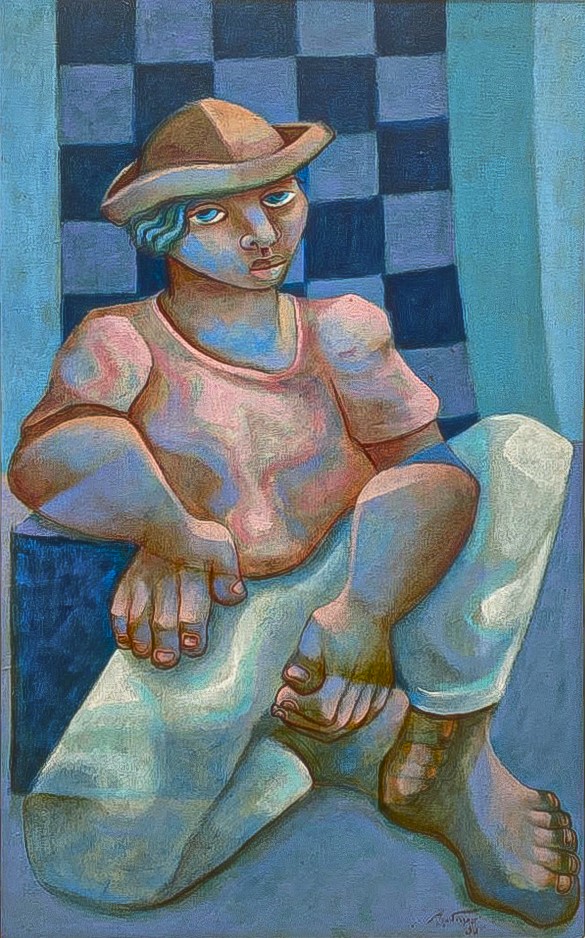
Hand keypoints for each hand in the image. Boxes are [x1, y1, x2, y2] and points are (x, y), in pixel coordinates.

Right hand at [110, 522, 245, 668]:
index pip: (192, 610)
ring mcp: (142, 584)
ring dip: (142, 641)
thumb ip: (228, 574)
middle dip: (166, 645)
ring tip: (147, 654)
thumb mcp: (221, 548)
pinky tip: (128, 642)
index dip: (192, 632)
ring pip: (138, 619)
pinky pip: (118, 611)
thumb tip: (233, 597)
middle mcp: (165, 582)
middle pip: (164, 621)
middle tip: (167, 659)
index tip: (193, 645)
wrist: (161, 518)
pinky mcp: (126, 585)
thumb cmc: (198, 538)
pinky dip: (121, 629)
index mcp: (192, 576)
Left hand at [272, 595, 393, 740]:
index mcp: (346, 673)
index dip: (298, 709)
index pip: (323, 709)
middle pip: (336, 724)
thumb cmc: (337, 618)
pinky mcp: (382, 689)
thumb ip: (304, 660)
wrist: (370, 608)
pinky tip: (323, 714)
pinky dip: (343, 723)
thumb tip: (292, 679)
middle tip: (281, 710)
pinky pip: (363, 718)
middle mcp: (364, 686)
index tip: (279, 698)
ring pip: (350, 725)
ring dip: (321, 726)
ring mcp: (376, 690)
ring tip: (297, 715)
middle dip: (304, 722)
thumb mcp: (314, 632)